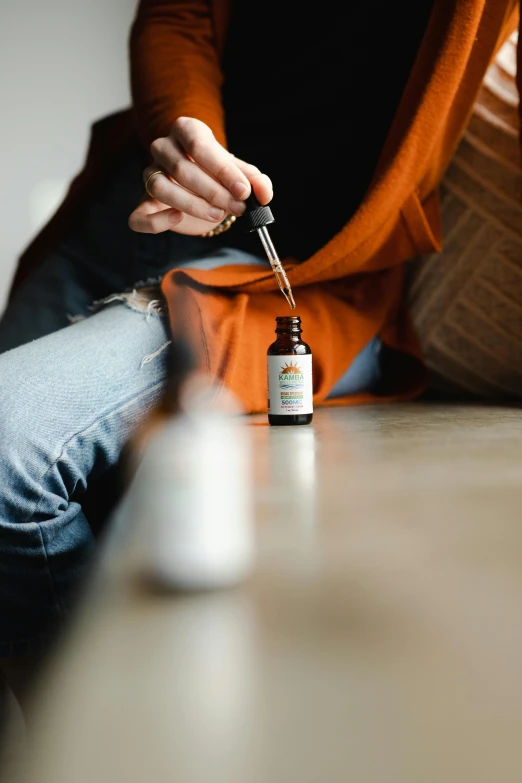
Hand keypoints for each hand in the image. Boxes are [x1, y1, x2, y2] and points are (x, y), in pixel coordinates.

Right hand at [128, 117, 272, 235]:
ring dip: (192, 205)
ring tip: (217, 215)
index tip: (244, 191)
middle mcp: (163, 148)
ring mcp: (150, 175)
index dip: (223, 171)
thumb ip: (254, 181)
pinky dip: (157, 221)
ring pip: (160, 188)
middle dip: (214, 192)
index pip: (200, 147)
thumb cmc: (219, 176)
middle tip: (238, 207)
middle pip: (181, 169)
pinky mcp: (144, 203)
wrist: (202, 190)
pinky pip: (139, 215)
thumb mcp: (240, 174)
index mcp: (186, 131)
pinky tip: (177, 218)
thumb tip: (264, 194)